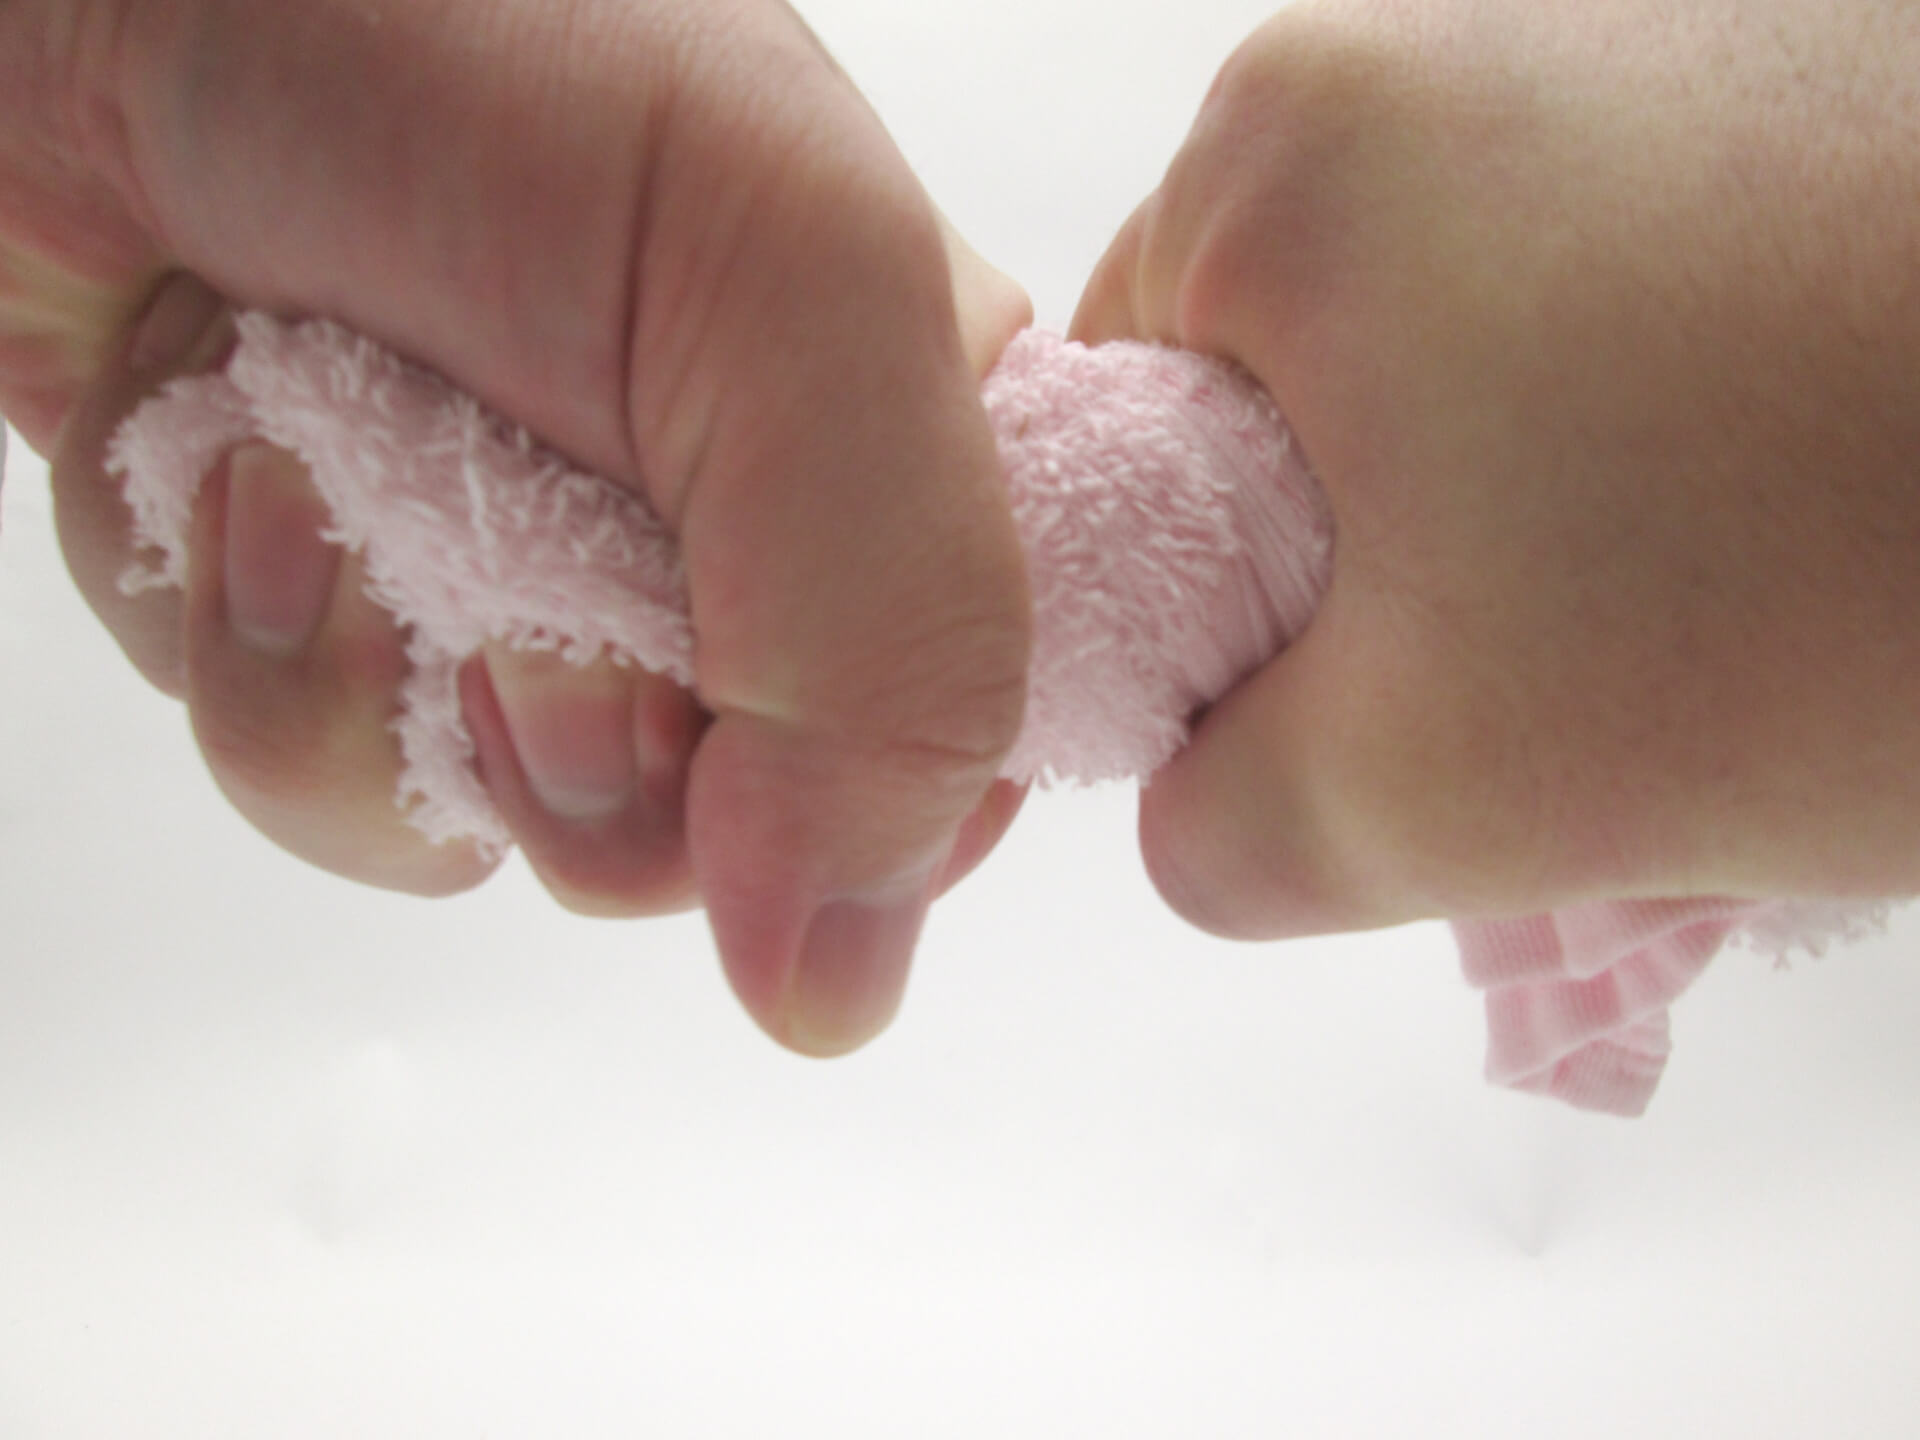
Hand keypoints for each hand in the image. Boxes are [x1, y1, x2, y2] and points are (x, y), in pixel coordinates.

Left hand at [1, 0, 1032, 1053]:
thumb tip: (837, 982)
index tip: (732, 693)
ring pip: (502, 826)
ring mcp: (525, 583)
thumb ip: (898, 619)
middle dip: (578, 726)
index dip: (868, 780)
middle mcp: (722, 536)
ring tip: (312, 454)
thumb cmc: (457, 42)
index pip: (972, 731)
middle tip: (507, 542)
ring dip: (372, 668)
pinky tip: (226, 476)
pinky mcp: (349, 611)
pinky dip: (244, 640)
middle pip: (727, 826)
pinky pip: (327, 775)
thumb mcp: (782, 269)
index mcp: (892, 442)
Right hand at [1073, 0, 1919, 936]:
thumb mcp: (1440, 787)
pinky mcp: (1790, 86)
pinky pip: (1624, 303)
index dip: (1196, 601)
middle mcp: (1447, 45)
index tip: (1341, 706)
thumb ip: (1231, 832)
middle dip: (1384, 577)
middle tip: (1537, 698)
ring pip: (1479, 359)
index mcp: (1292, 156)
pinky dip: (1661, 440)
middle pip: (1307, 386)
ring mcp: (1637, 40)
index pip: (1121, 418)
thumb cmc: (1836, 570)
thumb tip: (1204, 814)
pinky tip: (1785, 533)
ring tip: (1697, 623)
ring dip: (1536, 525)